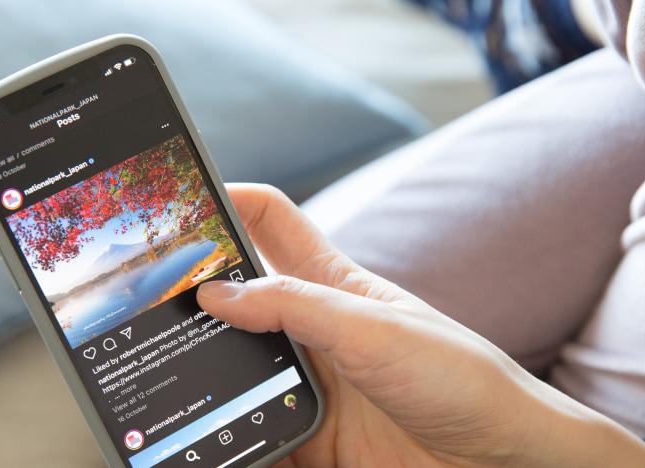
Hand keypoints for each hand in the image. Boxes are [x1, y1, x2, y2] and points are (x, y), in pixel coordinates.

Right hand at [197, 184, 644, 467]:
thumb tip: (216, 292)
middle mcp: (314, 328)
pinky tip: (202, 437)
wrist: (499, 459)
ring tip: (159, 374)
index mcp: (333, 283)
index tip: (181, 202)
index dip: (230, 200)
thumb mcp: (372, 330)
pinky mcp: (310, 434)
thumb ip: (294, 307)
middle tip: (146, 301)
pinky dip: (226, 434)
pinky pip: (252, 429)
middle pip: (239, 297)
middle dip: (195, 293)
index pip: (272, 220)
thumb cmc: (458, 377)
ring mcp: (309, 382)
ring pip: (235, 366)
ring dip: (203, 370)